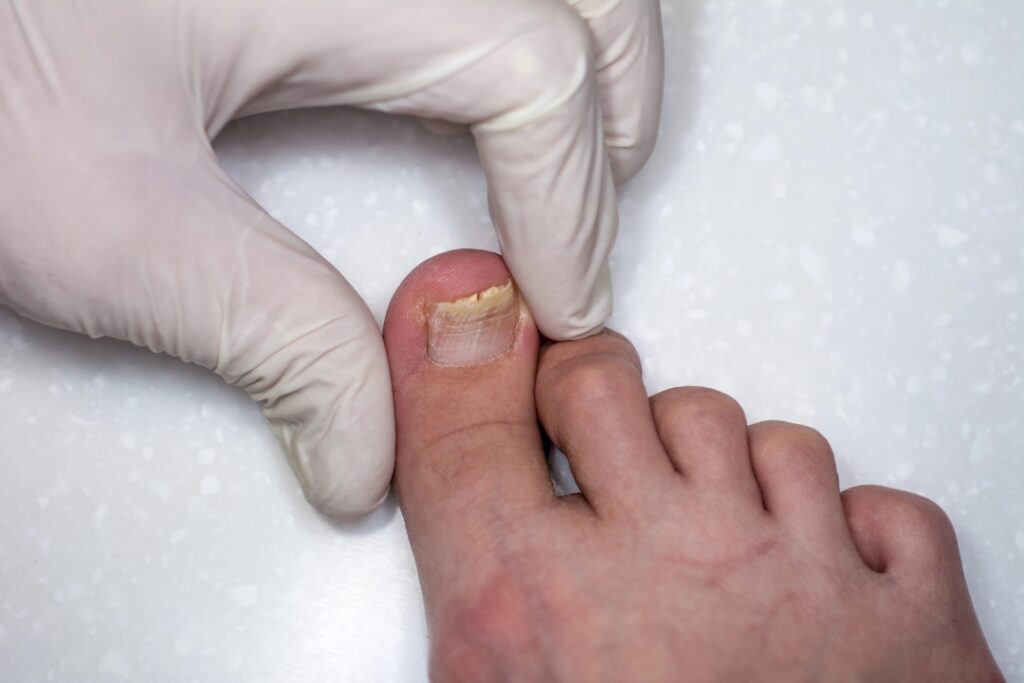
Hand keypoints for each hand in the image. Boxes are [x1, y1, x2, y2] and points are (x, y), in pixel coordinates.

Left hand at [0, 0, 663, 517]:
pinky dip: (524, 11)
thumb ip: (270, 337)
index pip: (533, 67)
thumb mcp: (106, 221)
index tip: (560, 296)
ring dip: (587, 45)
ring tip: (574, 144)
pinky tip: (492, 63)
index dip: (570, 199)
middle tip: (587, 225)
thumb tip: (365, 442)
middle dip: (614, 114)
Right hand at [382, 249, 1002, 681]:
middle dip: (586, 401)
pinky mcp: (912, 609)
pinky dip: (843, 524)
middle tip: (592, 452)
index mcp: (534, 624)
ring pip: (737, 424)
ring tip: (707, 543)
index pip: (464, 434)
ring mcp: (795, 579)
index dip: (453, 358)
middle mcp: (663, 574)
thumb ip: (458, 630)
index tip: (458, 319)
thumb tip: (423, 594)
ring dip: (715, 466)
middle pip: (602, 383)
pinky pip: (869, 496)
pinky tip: (813, 581)